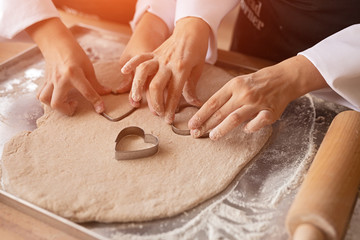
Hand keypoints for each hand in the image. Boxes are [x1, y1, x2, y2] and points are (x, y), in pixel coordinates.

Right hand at [26, 18, 109, 115]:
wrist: (56, 43)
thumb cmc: (74, 54)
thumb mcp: (88, 67)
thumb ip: (96, 83)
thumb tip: (107, 93)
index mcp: (74, 74)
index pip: (87, 92)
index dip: (96, 102)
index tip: (101, 109)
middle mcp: (60, 79)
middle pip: (57, 103)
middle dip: (67, 110)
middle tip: (75, 104)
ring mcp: (50, 80)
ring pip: (45, 100)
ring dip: (56, 105)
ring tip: (65, 101)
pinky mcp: (45, 81)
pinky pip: (41, 94)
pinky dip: (47, 99)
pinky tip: (57, 97)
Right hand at [122, 17, 209, 123]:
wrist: (192, 28)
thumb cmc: (196, 50)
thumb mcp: (197, 69)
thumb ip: (191, 87)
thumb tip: (194, 103)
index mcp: (181, 69)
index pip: (174, 93)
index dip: (171, 109)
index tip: (168, 120)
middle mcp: (168, 64)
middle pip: (156, 86)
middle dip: (155, 103)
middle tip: (157, 114)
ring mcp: (158, 57)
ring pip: (144, 72)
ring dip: (138, 87)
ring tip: (136, 100)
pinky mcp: (153, 52)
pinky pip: (140, 57)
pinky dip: (131, 63)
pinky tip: (124, 71)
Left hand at [188, 55, 327, 139]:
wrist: (285, 78)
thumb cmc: (258, 82)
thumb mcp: (239, 83)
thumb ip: (227, 97)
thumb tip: (210, 115)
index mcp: (234, 85)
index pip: (212, 102)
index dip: (200, 115)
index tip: (191, 124)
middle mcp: (244, 94)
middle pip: (220, 112)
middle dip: (206, 125)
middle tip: (196, 134)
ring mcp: (257, 103)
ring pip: (234, 119)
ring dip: (222, 129)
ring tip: (213, 136)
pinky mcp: (270, 112)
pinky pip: (256, 123)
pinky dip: (249, 128)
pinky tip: (245, 130)